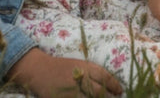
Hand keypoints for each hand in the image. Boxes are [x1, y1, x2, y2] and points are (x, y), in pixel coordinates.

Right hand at [7, 48, 121, 96]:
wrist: (40, 70)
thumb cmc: (62, 67)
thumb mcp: (79, 65)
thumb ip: (93, 74)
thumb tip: (110, 85)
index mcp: (85, 67)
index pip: (105, 77)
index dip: (115, 85)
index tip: (120, 91)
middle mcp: (80, 78)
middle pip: (99, 92)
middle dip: (108, 97)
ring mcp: (71, 91)